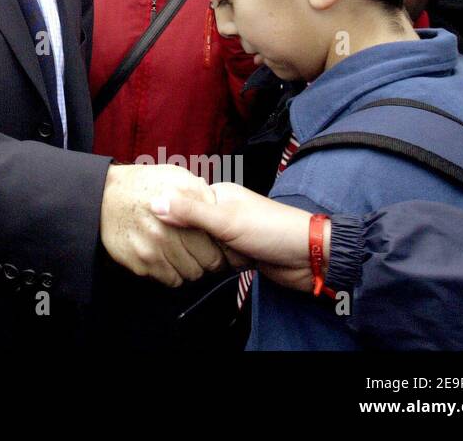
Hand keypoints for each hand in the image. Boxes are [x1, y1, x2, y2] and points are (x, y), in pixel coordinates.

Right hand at [100, 163, 224, 286]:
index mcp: (183, 207)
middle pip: (207, 263)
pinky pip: (170, 279)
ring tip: (180, 252)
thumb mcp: (176, 176)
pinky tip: (165, 257)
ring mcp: (154, 248)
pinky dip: (171, 272)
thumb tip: (218, 207)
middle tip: (198, 250)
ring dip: (188, 266)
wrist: (104, 195)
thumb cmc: (144, 185)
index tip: (214, 243)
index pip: (217, 243)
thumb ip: (200, 192)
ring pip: (190, 274)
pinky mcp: (141, 263)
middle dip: (206, 258)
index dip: (218, 245)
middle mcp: (169, 230)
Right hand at [151, 181, 318, 292]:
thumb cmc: (270, 230)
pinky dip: (219, 265)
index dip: (174, 217)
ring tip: (219, 257)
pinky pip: (218, 259)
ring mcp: (232, 233)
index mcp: (219, 194)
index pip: (183, 202)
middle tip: (201, 247)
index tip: (161, 229)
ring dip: (209, 256)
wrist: (310, 258)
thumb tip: (153, 202)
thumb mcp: (226, 219)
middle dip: (194, 241)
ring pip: (204, 246)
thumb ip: (190, 212)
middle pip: (192, 227)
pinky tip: (220, 268)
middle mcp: (223, 211)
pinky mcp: (239, 253)